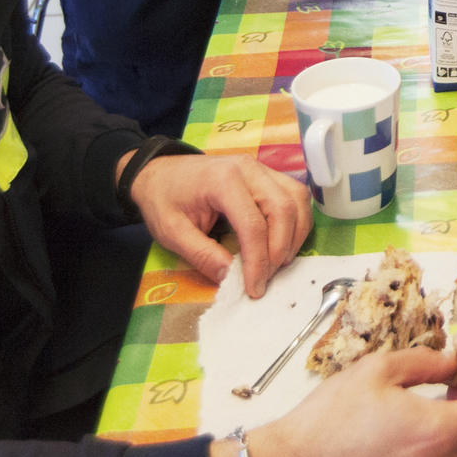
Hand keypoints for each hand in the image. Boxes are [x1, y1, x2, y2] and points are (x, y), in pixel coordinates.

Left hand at [126, 152, 312, 295]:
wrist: (159, 172)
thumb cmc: (164, 199)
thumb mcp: (172, 232)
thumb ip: (202, 255)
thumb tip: (231, 278)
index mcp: (222, 180)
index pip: (253, 224)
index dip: (258, 261)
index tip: (254, 288)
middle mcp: (248, 169)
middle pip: (283, 209)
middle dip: (280, 249)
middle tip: (267, 277)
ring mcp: (261, 168)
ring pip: (296, 199)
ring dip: (295, 234)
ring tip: (278, 262)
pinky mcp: (267, 174)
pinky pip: (294, 195)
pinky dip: (296, 221)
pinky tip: (284, 242)